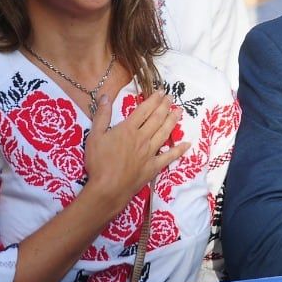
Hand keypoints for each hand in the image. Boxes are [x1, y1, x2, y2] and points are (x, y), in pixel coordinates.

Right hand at [82, 92, 187, 212]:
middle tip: (172, 97)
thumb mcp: (94, 136)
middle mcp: (142, 138)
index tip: (161, 92)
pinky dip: (179, 150)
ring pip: (164, 133)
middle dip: (165, 106)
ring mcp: (150, 153)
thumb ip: (101, 115)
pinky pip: (169, 157)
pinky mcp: (154, 167)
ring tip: (179, 111)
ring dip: (172, 121)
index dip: (153, 100)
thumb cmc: (99, 162)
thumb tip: (105, 97)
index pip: (144, 110)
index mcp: (128, 129)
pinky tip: (187, 144)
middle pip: (156, 119)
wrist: (107, 189)